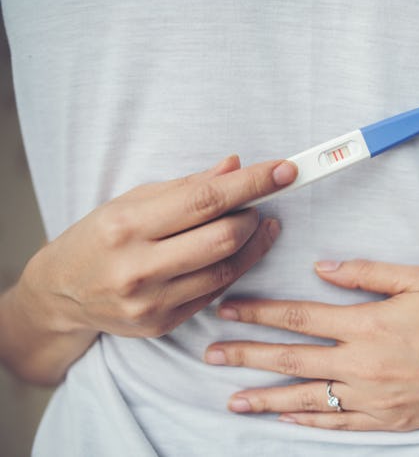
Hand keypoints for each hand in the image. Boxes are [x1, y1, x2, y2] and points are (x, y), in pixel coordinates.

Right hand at [20, 155, 296, 337]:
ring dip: (254, 242)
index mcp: (126, 225)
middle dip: (254, 215)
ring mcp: (151, 301)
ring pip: (227, 269)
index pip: (204, 200)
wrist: (61, 294)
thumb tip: (235, 166)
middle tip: (260, 202)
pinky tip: (236, 251)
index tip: (285, 170)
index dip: (252, 184)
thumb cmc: (99, 237)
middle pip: (223, 239)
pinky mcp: (162, 324)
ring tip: (256, 223)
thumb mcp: (132, 200)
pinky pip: (215, 291)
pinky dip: (234, 266)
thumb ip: (187, 186)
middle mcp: (138, 267)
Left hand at [205, 260, 418, 431]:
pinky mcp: (386, 420)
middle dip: (246, 355)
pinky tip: (281, 418)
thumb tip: (322, 268)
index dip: (259, 312)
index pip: (299, 316)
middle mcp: (362, 363)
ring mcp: (373, 397)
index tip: (228, 309)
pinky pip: (336, 424)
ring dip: (264, 397)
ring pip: (305, 397)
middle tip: (210, 353)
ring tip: (231, 400)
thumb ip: (367, 273)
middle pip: (291, 358)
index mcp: (367, 324)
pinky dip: (305, 421)